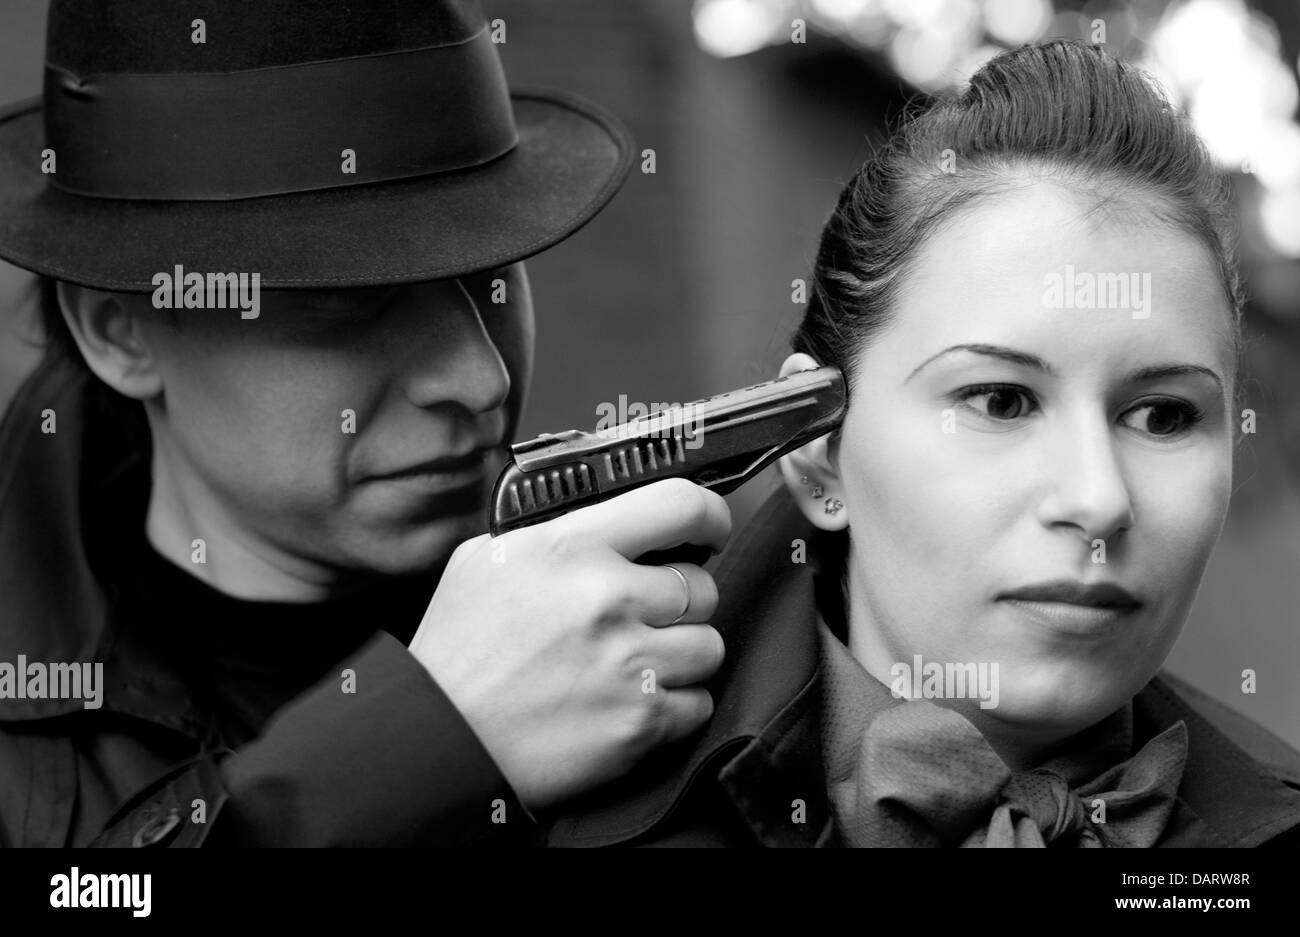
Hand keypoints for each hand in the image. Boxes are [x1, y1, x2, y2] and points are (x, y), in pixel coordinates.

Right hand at [409, 478, 731, 811]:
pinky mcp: (641, 722)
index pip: (680, 505)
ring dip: (681, 658)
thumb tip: (608, 523)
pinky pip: (697, 703)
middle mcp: (609, 597)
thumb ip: (556, 534)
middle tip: (643, 621)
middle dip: (681, 605)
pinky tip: (628, 704)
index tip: (710, 529)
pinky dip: (672, 708)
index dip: (710, 516)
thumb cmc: (458, 651)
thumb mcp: (487, 559)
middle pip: (703, 588)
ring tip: (634, 666)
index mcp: (573, 546)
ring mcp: (630, 662)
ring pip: (709, 647)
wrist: (437, 738)